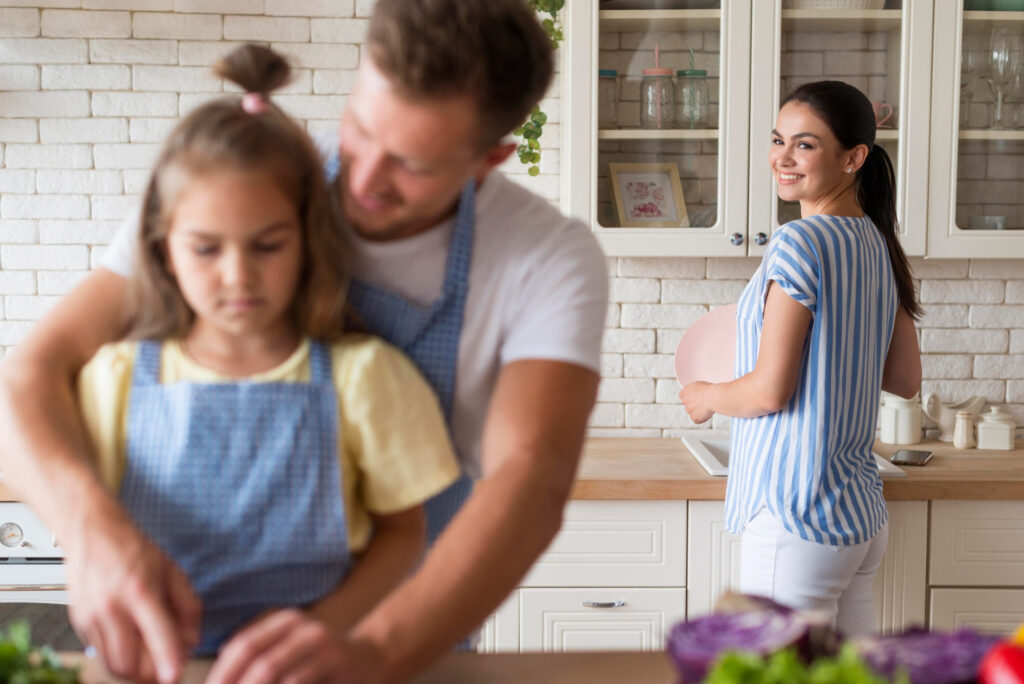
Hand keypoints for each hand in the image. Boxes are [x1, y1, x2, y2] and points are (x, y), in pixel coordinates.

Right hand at [65, 503, 200, 683]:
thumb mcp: (172, 571)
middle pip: (129, 663)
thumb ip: (187, 606)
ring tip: (150, 659)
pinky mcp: (79, 624)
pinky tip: (131, 643)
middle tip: (166, 667)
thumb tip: (191, 639)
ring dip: (135, 671)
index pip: (156, 634)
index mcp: (140, 591)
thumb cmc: (133, 551)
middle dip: (151, 674)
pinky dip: (119, 657)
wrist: (93, 534)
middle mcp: (112, 607)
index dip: (167, 660)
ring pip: (113, 664)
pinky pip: (101, 653)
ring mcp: (92, 617)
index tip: (174, 676)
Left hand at [207, 609, 393, 683]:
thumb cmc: (323, 663)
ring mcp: (323, 645)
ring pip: (273, 671)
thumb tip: (218, 672)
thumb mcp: (291, 651)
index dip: (221, 673)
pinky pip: (298, 681)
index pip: (242, 645)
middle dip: (232, 683)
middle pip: (255, 657)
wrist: (374, 661)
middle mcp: (303, 628)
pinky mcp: (338, 663)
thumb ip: (259, 657)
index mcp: (285, 622)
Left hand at [679, 381, 714, 423]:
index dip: (689, 397)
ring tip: (707, 407)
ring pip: (692, 412)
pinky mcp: (694, 418)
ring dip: (698, 412)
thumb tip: (698, 393)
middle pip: (688, 405)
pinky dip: (702, 418)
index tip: (695, 398)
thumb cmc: (709, 389)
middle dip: (694, 405)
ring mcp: (688, 410)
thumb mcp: (699, 385)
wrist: (713, 397)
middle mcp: (684, 401)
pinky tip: (707, 412)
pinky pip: (697, 419)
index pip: (682, 395)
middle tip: (703, 403)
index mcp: (685, 391)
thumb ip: (695, 390)